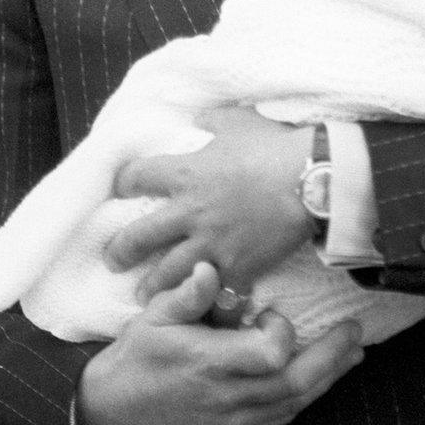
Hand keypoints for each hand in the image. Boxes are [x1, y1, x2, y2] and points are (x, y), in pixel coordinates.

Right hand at [77, 261, 362, 424]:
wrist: (113, 419)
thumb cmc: (135, 363)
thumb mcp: (152, 320)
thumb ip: (185, 295)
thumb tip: (210, 269)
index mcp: (209, 365)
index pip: (270, 355)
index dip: (281, 332)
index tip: (268, 311)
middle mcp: (228, 398)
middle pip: (296, 384)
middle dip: (333, 357)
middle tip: (356, 332)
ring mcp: (235, 422)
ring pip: (295, 404)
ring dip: (328, 377)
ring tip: (352, 352)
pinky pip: (282, 418)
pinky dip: (307, 397)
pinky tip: (321, 380)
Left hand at [107, 107, 313, 297]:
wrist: (312, 180)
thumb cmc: (274, 146)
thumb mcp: (237, 121)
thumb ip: (211, 122)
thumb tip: (198, 121)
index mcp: (185, 174)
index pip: (135, 178)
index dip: (124, 183)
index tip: (123, 189)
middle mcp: (189, 212)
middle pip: (137, 238)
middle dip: (119, 251)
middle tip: (113, 259)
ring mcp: (210, 245)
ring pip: (166, 274)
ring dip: (151, 285)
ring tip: (144, 293)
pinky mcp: (235, 269)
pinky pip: (209, 292)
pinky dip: (200, 299)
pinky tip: (194, 304)